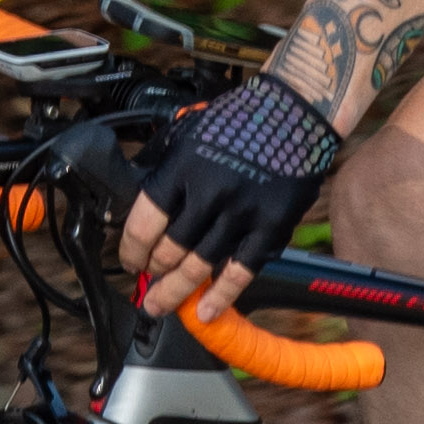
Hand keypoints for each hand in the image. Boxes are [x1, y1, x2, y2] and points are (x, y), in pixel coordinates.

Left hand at [126, 70, 342, 316]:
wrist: (295, 112)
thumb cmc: (240, 121)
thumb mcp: (188, 134)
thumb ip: (165, 170)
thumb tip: (138, 208)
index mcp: (183, 167)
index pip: (144, 222)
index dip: (130, 249)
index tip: (128, 260)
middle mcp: (210, 191)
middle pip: (169, 249)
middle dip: (152, 271)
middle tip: (146, 282)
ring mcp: (242, 212)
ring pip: (199, 266)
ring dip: (175, 291)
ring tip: (160, 305)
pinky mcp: (271, 226)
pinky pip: (240, 271)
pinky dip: (221, 296)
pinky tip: (206, 311)